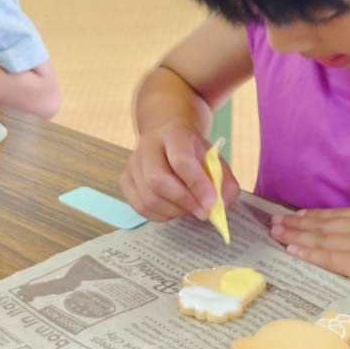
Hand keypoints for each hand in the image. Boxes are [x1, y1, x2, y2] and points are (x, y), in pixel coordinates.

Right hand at [120, 122, 239, 221]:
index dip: (197, 184)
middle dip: (183, 202)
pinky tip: (173, 210)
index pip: (181, 160)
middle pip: (157, 180)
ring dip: (173, 211)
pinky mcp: (125, 178)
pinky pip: (139, 206)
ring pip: (148, 197)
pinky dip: (159, 215)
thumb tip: (222, 204)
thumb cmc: (193, 150)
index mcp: (174, 133)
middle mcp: (148, 145)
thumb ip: (224, 181)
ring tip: (189, 209)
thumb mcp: (214, 158)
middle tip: (202, 212)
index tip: (211, 204)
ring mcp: (133, 161)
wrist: (167, 133)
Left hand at [270, 207, 349, 291]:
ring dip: (294, 235)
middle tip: (274, 221)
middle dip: (296, 223)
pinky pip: (327, 258)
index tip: (298, 214)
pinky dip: (308, 253)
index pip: (338, 215)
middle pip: (321, 224)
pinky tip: (292, 250)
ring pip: (319, 238)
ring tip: (275, 233)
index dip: (315, 215)